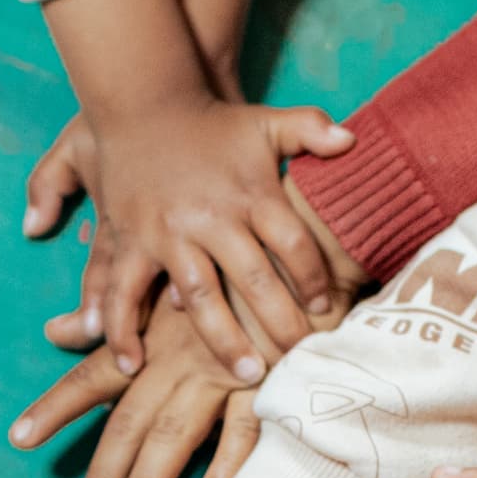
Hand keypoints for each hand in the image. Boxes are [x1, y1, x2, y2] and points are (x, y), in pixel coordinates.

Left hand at [8, 297, 260, 477]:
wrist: (298, 251)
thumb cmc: (230, 272)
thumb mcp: (165, 286)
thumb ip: (110, 316)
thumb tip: (54, 330)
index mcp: (150, 338)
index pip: (91, 378)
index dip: (54, 408)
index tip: (18, 439)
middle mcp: (177, 359)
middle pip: (129, 423)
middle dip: (104, 475)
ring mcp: (222, 372)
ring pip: (176, 434)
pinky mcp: (268, 381)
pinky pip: (244, 430)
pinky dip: (226, 466)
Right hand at [22, 93, 350, 379]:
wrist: (143, 102)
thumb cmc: (211, 123)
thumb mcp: (265, 121)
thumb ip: (310, 129)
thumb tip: (352, 141)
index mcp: (250, 192)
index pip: (293, 242)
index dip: (315, 277)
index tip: (329, 306)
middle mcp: (211, 216)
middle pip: (254, 279)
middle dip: (279, 324)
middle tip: (298, 361)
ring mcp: (168, 232)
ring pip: (199, 296)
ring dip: (222, 339)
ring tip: (247, 375)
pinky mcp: (131, 240)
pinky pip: (125, 292)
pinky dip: (123, 329)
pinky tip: (133, 365)